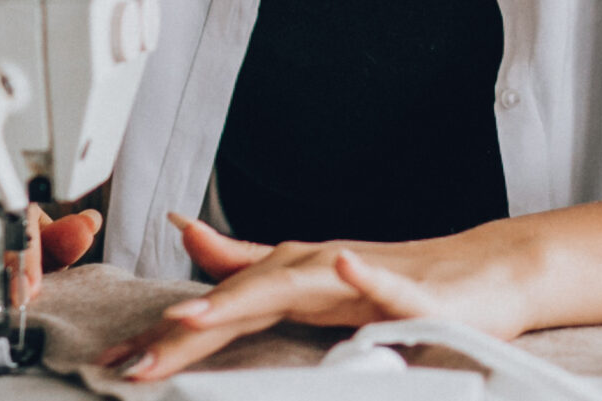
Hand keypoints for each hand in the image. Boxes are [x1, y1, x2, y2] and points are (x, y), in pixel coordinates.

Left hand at [95, 213, 534, 382]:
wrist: (483, 272)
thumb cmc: (400, 280)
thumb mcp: (312, 280)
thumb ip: (250, 264)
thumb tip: (190, 236)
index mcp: (291, 275)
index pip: (218, 309)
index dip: (167, 337)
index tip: (118, 365)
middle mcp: (315, 267)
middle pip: (239, 300)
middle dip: (185, 331)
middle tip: (136, 361)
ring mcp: (360, 274)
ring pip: (294, 283)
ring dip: (242, 297)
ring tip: (195, 317)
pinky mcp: (412, 289)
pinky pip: (384, 285)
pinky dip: (362, 276)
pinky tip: (341, 265)